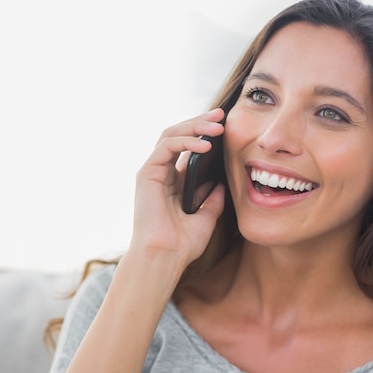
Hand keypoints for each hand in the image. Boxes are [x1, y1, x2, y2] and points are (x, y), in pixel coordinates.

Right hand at [129, 108, 225, 272]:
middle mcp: (160, 172)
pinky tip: (205, 144)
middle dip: (200, 121)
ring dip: (194, 126)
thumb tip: (223, 183)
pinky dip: (185, 141)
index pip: (186, 146)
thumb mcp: (207, 217)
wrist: (165, 258)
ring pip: (170, 134)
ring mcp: (152, 171)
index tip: (226, 126)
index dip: (204, 133)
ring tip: (217, 125)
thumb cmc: (182, 244)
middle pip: (178, 134)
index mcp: (172, 181)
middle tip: (222, 114)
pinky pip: (166, 147)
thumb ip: (213, 199)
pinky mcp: (146, 173)